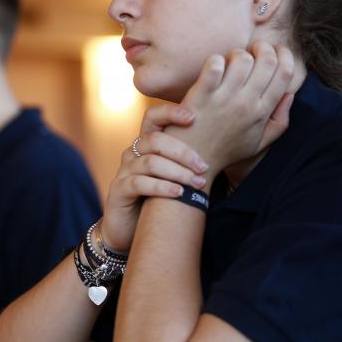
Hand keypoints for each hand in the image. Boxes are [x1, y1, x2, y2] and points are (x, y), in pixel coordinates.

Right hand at [101, 103, 208, 252]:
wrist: (131, 229)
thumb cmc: (158, 199)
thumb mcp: (174, 175)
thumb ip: (188, 160)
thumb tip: (223, 146)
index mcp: (146, 143)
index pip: (153, 116)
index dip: (171, 112)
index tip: (193, 118)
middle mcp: (133, 153)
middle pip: (155, 140)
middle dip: (183, 152)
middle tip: (204, 167)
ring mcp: (124, 170)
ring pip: (151, 162)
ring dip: (178, 172)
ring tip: (197, 184)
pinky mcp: (118, 190)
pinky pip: (140, 183)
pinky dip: (162, 187)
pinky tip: (178, 193)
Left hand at [168, 41, 294, 175]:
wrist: (193, 160)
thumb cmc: (227, 150)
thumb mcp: (260, 142)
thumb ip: (280, 120)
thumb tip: (290, 94)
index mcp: (262, 112)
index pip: (285, 74)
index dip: (284, 55)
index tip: (276, 50)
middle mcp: (246, 104)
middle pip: (267, 61)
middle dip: (263, 47)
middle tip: (254, 49)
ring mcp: (223, 99)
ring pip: (241, 59)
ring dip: (238, 53)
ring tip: (231, 60)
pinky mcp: (201, 96)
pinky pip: (213, 66)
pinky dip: (215, 60)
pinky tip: (214, 67)